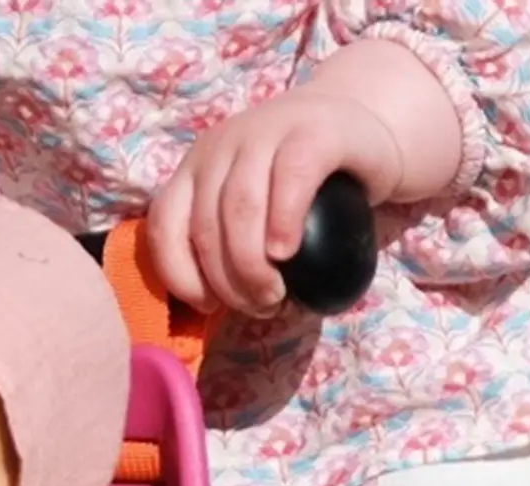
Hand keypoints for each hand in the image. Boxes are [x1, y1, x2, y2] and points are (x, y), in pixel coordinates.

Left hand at [147, 88, 401, 316]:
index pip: (165, 224)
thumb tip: (207, 311)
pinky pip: (289, 179)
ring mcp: (265, 132)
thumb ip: (227, 242)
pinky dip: (283, 223)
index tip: (210, 306)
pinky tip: (287, 253)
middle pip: (206, 226)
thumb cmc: (306, 188)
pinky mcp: (312, 133)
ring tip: (275, 294)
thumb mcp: (255, 210)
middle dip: (228, 283)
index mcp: (197, 167)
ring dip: (252, 266)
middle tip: (260, 306)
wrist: (363, 130)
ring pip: (240, 207)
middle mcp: (221, 146)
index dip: (181, 275)